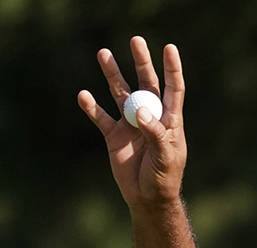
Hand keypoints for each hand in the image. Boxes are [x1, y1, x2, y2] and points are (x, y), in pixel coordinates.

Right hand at [78, 36, 186, 208]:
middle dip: (141, 63)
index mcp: (170, 120)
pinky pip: (101, 117)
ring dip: (112, 75)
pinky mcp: (114, 136)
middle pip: (146, 84)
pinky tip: (84, 95)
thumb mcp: (165, 157)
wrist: (147, 198)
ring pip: (120, 94)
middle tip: (135, 40)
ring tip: (103, 53)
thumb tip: (141, 112)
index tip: (169, 48)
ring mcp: (131, 124)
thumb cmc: (164, 178)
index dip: (171, 69)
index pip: (173, 89)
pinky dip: (92, 107)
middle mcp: (150, 117)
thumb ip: (155, 134)